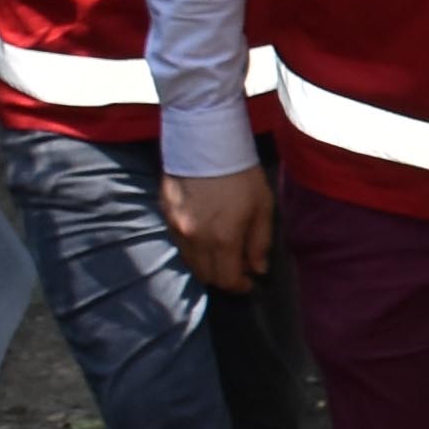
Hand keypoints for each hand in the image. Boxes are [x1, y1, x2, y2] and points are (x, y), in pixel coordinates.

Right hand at [165, 166, 275, 292]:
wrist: (208, 142)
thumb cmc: (242, 174)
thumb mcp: (263, 207)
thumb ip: (260, 242)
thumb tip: (258, 270)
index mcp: (223, 239)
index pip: (227, 280)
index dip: (240, 286)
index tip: (249, 282)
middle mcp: (196, 239)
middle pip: (206, 276)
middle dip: (223, 279)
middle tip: (236, 270)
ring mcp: (177, 228)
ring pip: (190, 262)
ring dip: (206, 265)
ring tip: (220, 255)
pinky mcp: (165, 215)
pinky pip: (179, 243)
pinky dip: (193, 248)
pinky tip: (204, 237)